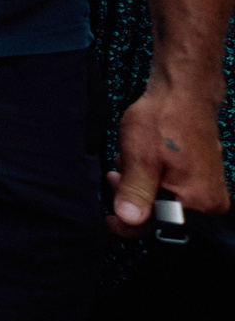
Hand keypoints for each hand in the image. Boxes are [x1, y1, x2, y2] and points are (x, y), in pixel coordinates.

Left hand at [109, 77, 231, 235]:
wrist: (182, 92)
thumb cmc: (164, 120)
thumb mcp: (140, 158)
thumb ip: (135, 193)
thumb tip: (130, 221)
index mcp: (199, 201)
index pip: (159, 227)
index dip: (130, 224)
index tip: (110, 218)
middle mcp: (209, 201)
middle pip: (159, 212)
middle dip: (134, 193)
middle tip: (119, 172)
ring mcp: (208, 188)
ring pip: (161, 197)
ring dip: (140, 181)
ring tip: (133, 156)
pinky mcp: (201, 176)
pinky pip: (170, 186)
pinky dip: (152, 174)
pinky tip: (145, 156)